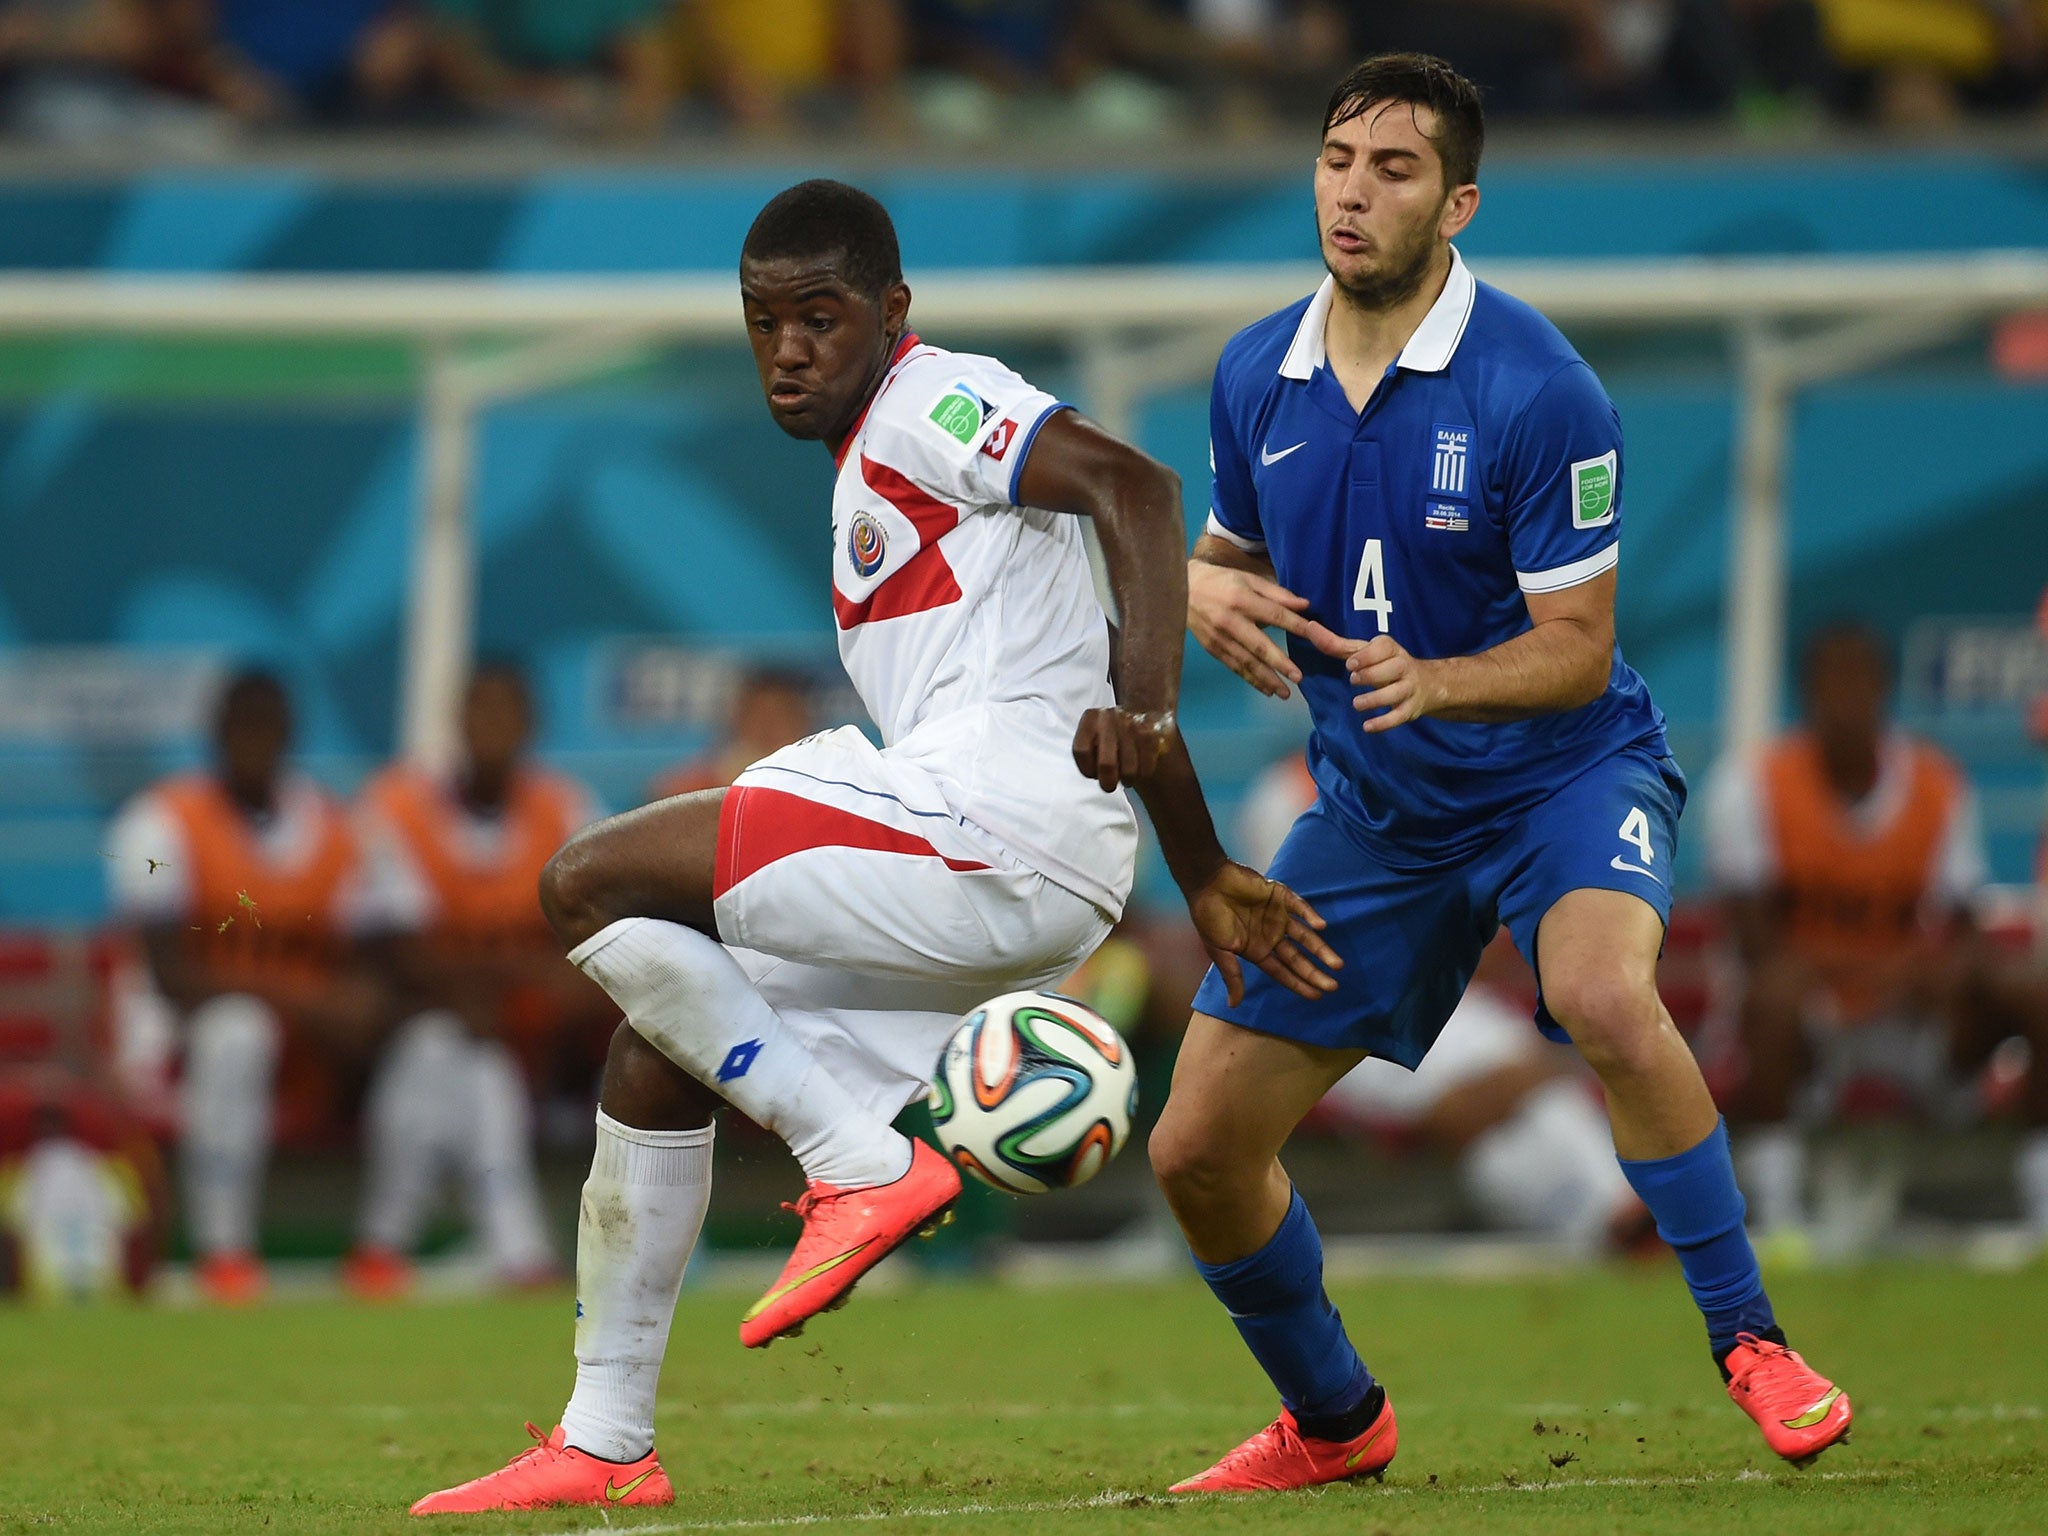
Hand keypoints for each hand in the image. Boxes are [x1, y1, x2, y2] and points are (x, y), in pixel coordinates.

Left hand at [1072, 707, 1176, 790]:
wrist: (1139, 716)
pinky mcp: (1152, 731)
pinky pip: (1147, 765)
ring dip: (1127, 778)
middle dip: (1108, 781)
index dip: (1086, 769)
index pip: (1082, 751)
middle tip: (1109, 786)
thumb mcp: (1092, 738)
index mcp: (1090, 718)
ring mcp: (1132, 723)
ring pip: (1129, 768)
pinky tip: (1140, 772)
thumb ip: (1088, 754)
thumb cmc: (1109, 736)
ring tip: (1127, 778)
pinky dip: (1144, 773)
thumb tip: (1098, 775)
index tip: (1092, 775)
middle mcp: (1110, 717)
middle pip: (1106, 764)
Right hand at [1187, 861, 1341, 1006]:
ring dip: (1320, 949)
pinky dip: (1310, 915)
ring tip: (1337, 964)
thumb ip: (1232, 976)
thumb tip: (1234, 1005)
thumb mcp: (1220, 951)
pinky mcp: (1279, 896)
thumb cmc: (1209, 918)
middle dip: (1315, 973)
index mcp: (1257, 950)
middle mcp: (1271, 935)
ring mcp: (1277, 916)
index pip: (1283, 972)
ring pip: (1305, 936)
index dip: (1299, 984)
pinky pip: (1299, 907)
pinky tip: (1320, 927)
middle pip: (1298, 958)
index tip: (1318, 996)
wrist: (1206, 883)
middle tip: (1334, 987)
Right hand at [1188, 561, 1312, 698]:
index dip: (1296, 626)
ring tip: (1284, 692)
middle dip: (1279, 663)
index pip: (1274, 615)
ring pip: (1246, 662)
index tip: (1314, 637)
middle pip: (1259, 646)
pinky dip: (1250, 679)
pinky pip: (1234, 667)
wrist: (1182, 588)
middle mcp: (1230, 621)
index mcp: (1241, 600)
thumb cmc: (1221, 581)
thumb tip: (1305, 606)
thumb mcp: (1249, 579)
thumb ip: (1276, 593)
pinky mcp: (1212, 648)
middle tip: (1298, 677)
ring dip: (1266, 679)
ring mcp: (1219, 638)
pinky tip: (1265, 689)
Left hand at [1305, 623, 1441, 733]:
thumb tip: (1310, 628)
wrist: (1427, 684)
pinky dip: (1384, 723)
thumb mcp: (1364, 652)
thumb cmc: (1385, 664)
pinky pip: (1399, 716)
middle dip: (1371, 675)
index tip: (1350, 664)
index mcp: (1391, 649)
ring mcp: (1409, 688)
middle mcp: (1403, 666)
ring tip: (1356, 704)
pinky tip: (1367, 727)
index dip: (1368, 656)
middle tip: (1353, 680)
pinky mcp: (1410, 709)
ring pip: (1396, 693)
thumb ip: (1336, 644)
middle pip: (1392, 668)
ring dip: (1375, 699)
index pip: (1384, 648)